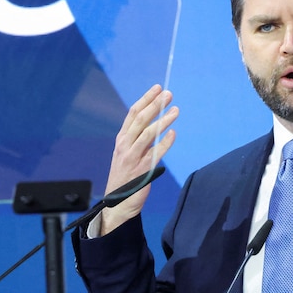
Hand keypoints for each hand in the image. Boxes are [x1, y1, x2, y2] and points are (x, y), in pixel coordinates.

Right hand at [100, 85, 177, 234]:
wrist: (116, 203)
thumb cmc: (124, 177)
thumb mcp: (126, 155)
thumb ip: (138, 140)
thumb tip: (155, 125)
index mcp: (121, 139)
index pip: (133, 114)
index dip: (145, 99)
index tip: (157, 88)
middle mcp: (125, 145)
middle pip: (140, 119)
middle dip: (155, 105)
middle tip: (168, 94)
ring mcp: (132, 157)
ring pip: (148, 133)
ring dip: (162, 120)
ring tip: (175, 110)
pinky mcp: (142, 169)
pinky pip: (155, 153)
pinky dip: (165, 142)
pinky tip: (174, 133)